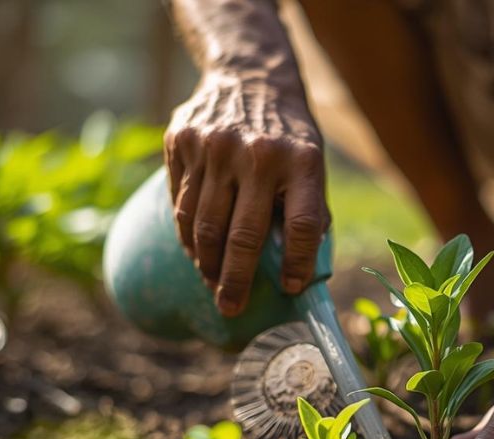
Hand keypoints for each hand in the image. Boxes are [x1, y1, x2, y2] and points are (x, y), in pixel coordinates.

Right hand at [164, 72, 328, 315]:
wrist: (250, 76)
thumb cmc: (288, 136)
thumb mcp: (312, 165)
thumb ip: (308, 212)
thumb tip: (300, 275)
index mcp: (301, 161)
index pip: (301, 226)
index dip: (297, 263)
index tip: (291, 289)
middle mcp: (256, 153)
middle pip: (242, 236)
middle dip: (235, 281)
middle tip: (230, 308)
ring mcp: (214, 146)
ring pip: (203, 225)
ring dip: (206, 263)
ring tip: (212, 283)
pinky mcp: (181, 141)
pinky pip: (180, 202)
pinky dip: (188, 233)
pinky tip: (197, 250)